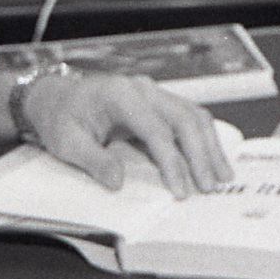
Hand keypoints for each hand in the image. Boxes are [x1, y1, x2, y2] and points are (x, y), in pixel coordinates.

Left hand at [20, 70, 234, 194]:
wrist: (57, 97)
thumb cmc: (60, 118)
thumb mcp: (66, 143)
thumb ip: (93, 161)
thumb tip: (118, 182)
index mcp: (119, 95)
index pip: (156, 129)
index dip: (172, 161)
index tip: (181, 190)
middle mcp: (143, 88)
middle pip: (183, 119)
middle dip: (200, 155)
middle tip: (209, 186)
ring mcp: (154, 92)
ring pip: (193, 115)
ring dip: (210, 146)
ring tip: (222, 176)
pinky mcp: (159, 100)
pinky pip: (190, 115)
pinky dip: (205, 138)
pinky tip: (214, 157)